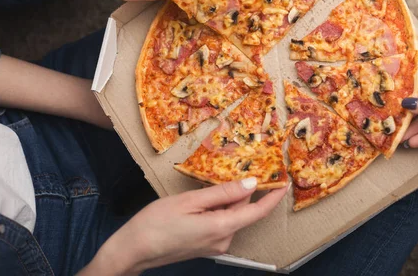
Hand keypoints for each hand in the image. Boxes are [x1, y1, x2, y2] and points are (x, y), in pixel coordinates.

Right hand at [80, 178, 287, 274]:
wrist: (133, 250)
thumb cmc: (156, 223)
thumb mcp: (190, 201)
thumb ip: (223, 193)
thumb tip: (251, 184)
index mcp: (222, 228)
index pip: (258, 212)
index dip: (273, 197)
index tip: (284, 182)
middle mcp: (223, 240)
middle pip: (243, 211)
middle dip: (246, 191)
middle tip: (246, 167)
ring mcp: (215, 245)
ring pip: (232, 215)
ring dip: (230, 198)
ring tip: (218, 180)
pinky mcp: (206, 246)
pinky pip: (221, 222)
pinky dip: (219, 208)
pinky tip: (206, 198)